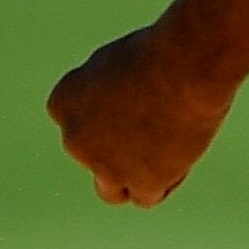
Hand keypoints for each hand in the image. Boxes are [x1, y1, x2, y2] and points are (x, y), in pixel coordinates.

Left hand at [46, 19, 234, 206]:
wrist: (185, 66)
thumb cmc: (160, 52)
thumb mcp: (117, 62)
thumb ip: (106, 92)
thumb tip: (115, 113)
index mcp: (62, 102)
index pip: (80, 126)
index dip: (109, 120)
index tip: (137, 105)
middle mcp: (74, 138)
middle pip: (97, 157)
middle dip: (123, 148)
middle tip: (161, 122)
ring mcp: (103, 165)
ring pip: (112, 188)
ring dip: (133, 177)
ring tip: (168, 152)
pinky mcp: (138, 182)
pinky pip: (146, 197)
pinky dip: (163, 183)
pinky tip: (182, 158)